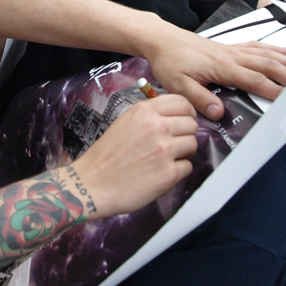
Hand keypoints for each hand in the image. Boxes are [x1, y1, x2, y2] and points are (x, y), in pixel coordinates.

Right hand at [72, 94, 197, 217]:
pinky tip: (162, 172)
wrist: (92, 183)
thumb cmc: (106, 155)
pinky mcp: (169, 173)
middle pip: (191, 123)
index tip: (184, 120)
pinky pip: (188, 166)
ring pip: (193, 144)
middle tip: (175, 143)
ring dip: (184, 152)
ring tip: (167, 158)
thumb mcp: (125, 122)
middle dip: (186, 133)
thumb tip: (175, 117)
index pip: (182, 102)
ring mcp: (165, 150)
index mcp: (144, 110)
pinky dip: (178, 171)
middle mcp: (157, 126)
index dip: (187, 112)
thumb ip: (149, 116)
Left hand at [144, 29, 285, 119]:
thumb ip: (199, 99)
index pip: (254, 80)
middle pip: (267, 65)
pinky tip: (284, 49)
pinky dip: (273, 48)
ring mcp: (230, 49)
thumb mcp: (178, 85)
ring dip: (285, 61)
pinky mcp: (227, 46)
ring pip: (265, 54)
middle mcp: (230, 56)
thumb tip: (219, 112)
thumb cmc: (168, 61)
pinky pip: (256, 46)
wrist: (160, 39)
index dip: (273, 91)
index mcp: (222, 67)